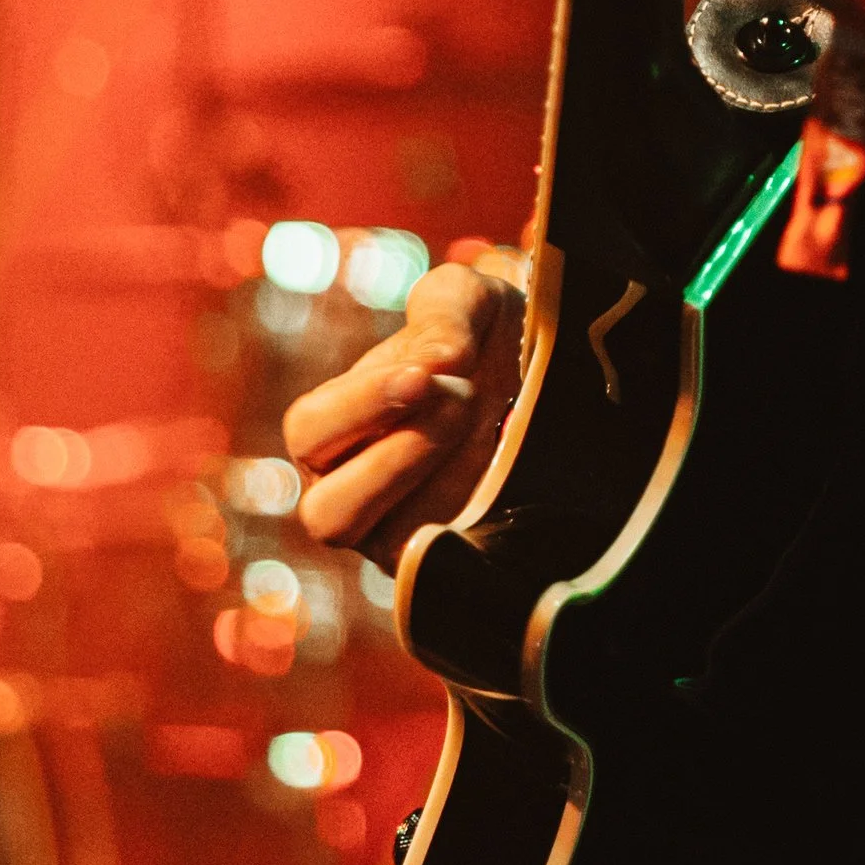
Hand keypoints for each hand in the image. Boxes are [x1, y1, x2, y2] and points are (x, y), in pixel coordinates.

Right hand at [284, 256, 525, 574]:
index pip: (311, 432)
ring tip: (486, 425)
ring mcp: (403, 535)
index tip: (422, 377)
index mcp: (338, 429)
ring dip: (443, 483)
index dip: (360, 407)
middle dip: (397, 457)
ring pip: (390, 544)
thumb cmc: (490, 336)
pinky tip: (509, 466)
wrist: (553, 373)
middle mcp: (356, 492)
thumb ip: (444, 312)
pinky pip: (448, 562)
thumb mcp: (469, 301)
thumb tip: (439, 365)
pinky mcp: (453, 560)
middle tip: (461, 399)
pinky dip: (479, 514)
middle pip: (328, 514)